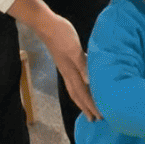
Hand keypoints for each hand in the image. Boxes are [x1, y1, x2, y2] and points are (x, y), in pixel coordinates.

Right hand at [8, 0, 99, 120]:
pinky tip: (85, 85)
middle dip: (87, 107)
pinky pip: (75, 80)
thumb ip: (82, 64)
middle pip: (78, 95)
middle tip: (96, 119)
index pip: (83, 93)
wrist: (45, 24)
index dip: (91, 105)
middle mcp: (68, 73)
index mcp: (71, 71)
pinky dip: (81, 87)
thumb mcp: (74, 48)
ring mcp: (66, 68)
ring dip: (83, 100)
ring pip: (75, 89)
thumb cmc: (61, 34)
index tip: (99, 117)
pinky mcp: (66, 61)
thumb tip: (89, 81)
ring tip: (89, 108)